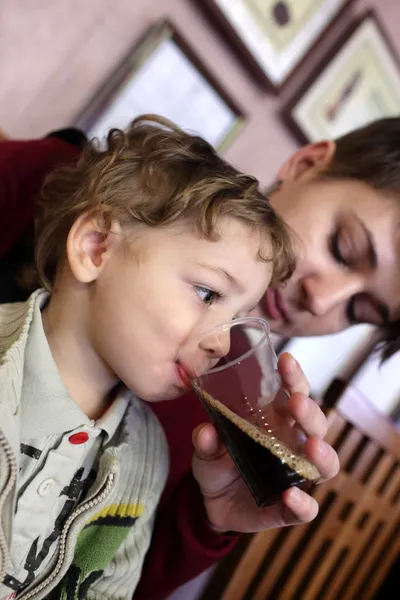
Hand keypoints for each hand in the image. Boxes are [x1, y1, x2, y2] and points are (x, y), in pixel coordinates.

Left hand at [191, 352, 338, 532]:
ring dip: (323, 454)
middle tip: (297, 403)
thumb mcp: (205, 449)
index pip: (295, 393)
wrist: (209, 503)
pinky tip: (291, 497)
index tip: (286, 360)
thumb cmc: (216, 462)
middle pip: (316, 424)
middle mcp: (292, 445)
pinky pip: (306, 508)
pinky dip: (303, 504)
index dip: (294, 377)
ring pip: (325, 464)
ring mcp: (294, 477)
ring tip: (311, 446)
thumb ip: (205, 440)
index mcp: (277, 421)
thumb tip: (206, 430)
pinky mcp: (289, 508)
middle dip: (310, 412)